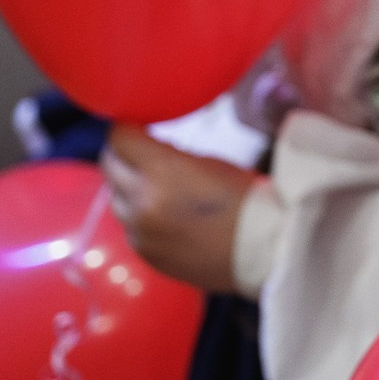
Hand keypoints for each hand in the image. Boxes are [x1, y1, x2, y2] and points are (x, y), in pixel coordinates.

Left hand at [102, 125, 251, 294]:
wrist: (268, 251)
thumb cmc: (250, 200)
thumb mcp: (211, 162)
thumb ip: (171, 154)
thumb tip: (149, 148)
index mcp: (162, 173)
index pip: (119, 139)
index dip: (126, 127)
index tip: (136, 124)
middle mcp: (142, 204)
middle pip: (110, 166)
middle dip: (123, 154)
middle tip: (141, 149)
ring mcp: (141, 234)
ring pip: (116, 199)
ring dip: (129, 186)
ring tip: (155, 183)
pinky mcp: (147, 255)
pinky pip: (130, 227)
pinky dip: (140, 215)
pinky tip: (165, 213)